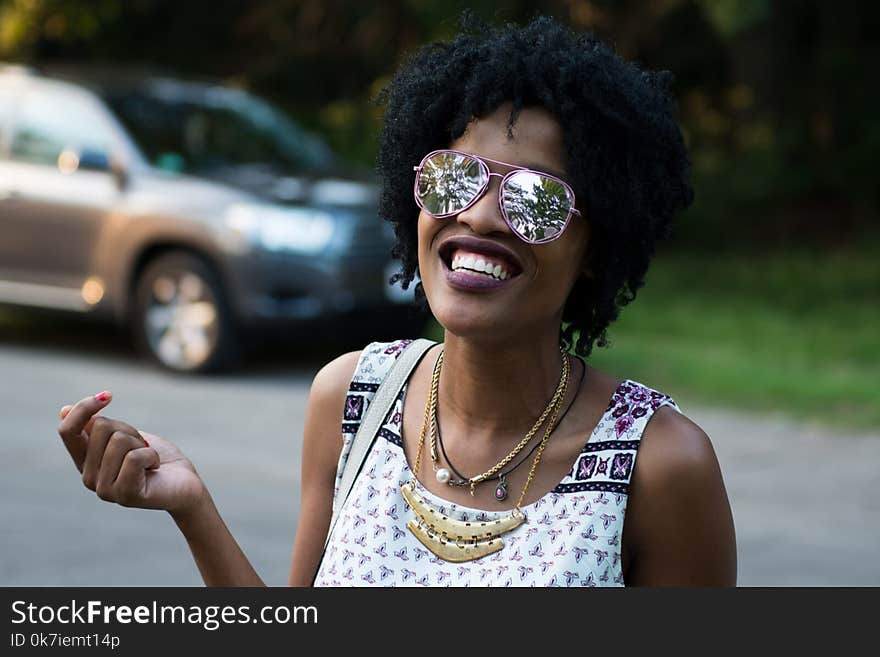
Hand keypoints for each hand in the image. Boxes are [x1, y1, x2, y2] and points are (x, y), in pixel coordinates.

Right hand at [58, 391, 207, 516]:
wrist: (185, 485)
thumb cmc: (156, 458)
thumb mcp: (126, 436)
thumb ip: (98, 428)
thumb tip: (64, 410)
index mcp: (85, 462)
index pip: (67, 430)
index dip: (84, 408)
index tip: (108, 395)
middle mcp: (88, 478)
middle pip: (100, 427)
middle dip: (129, 430)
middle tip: (142, 448)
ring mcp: (104, 490)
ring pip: (119, 441)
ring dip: (142, 444)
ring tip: (149, 461)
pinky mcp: (124, 495)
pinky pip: (135, 457)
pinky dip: (152, 455)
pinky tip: (155, 469)